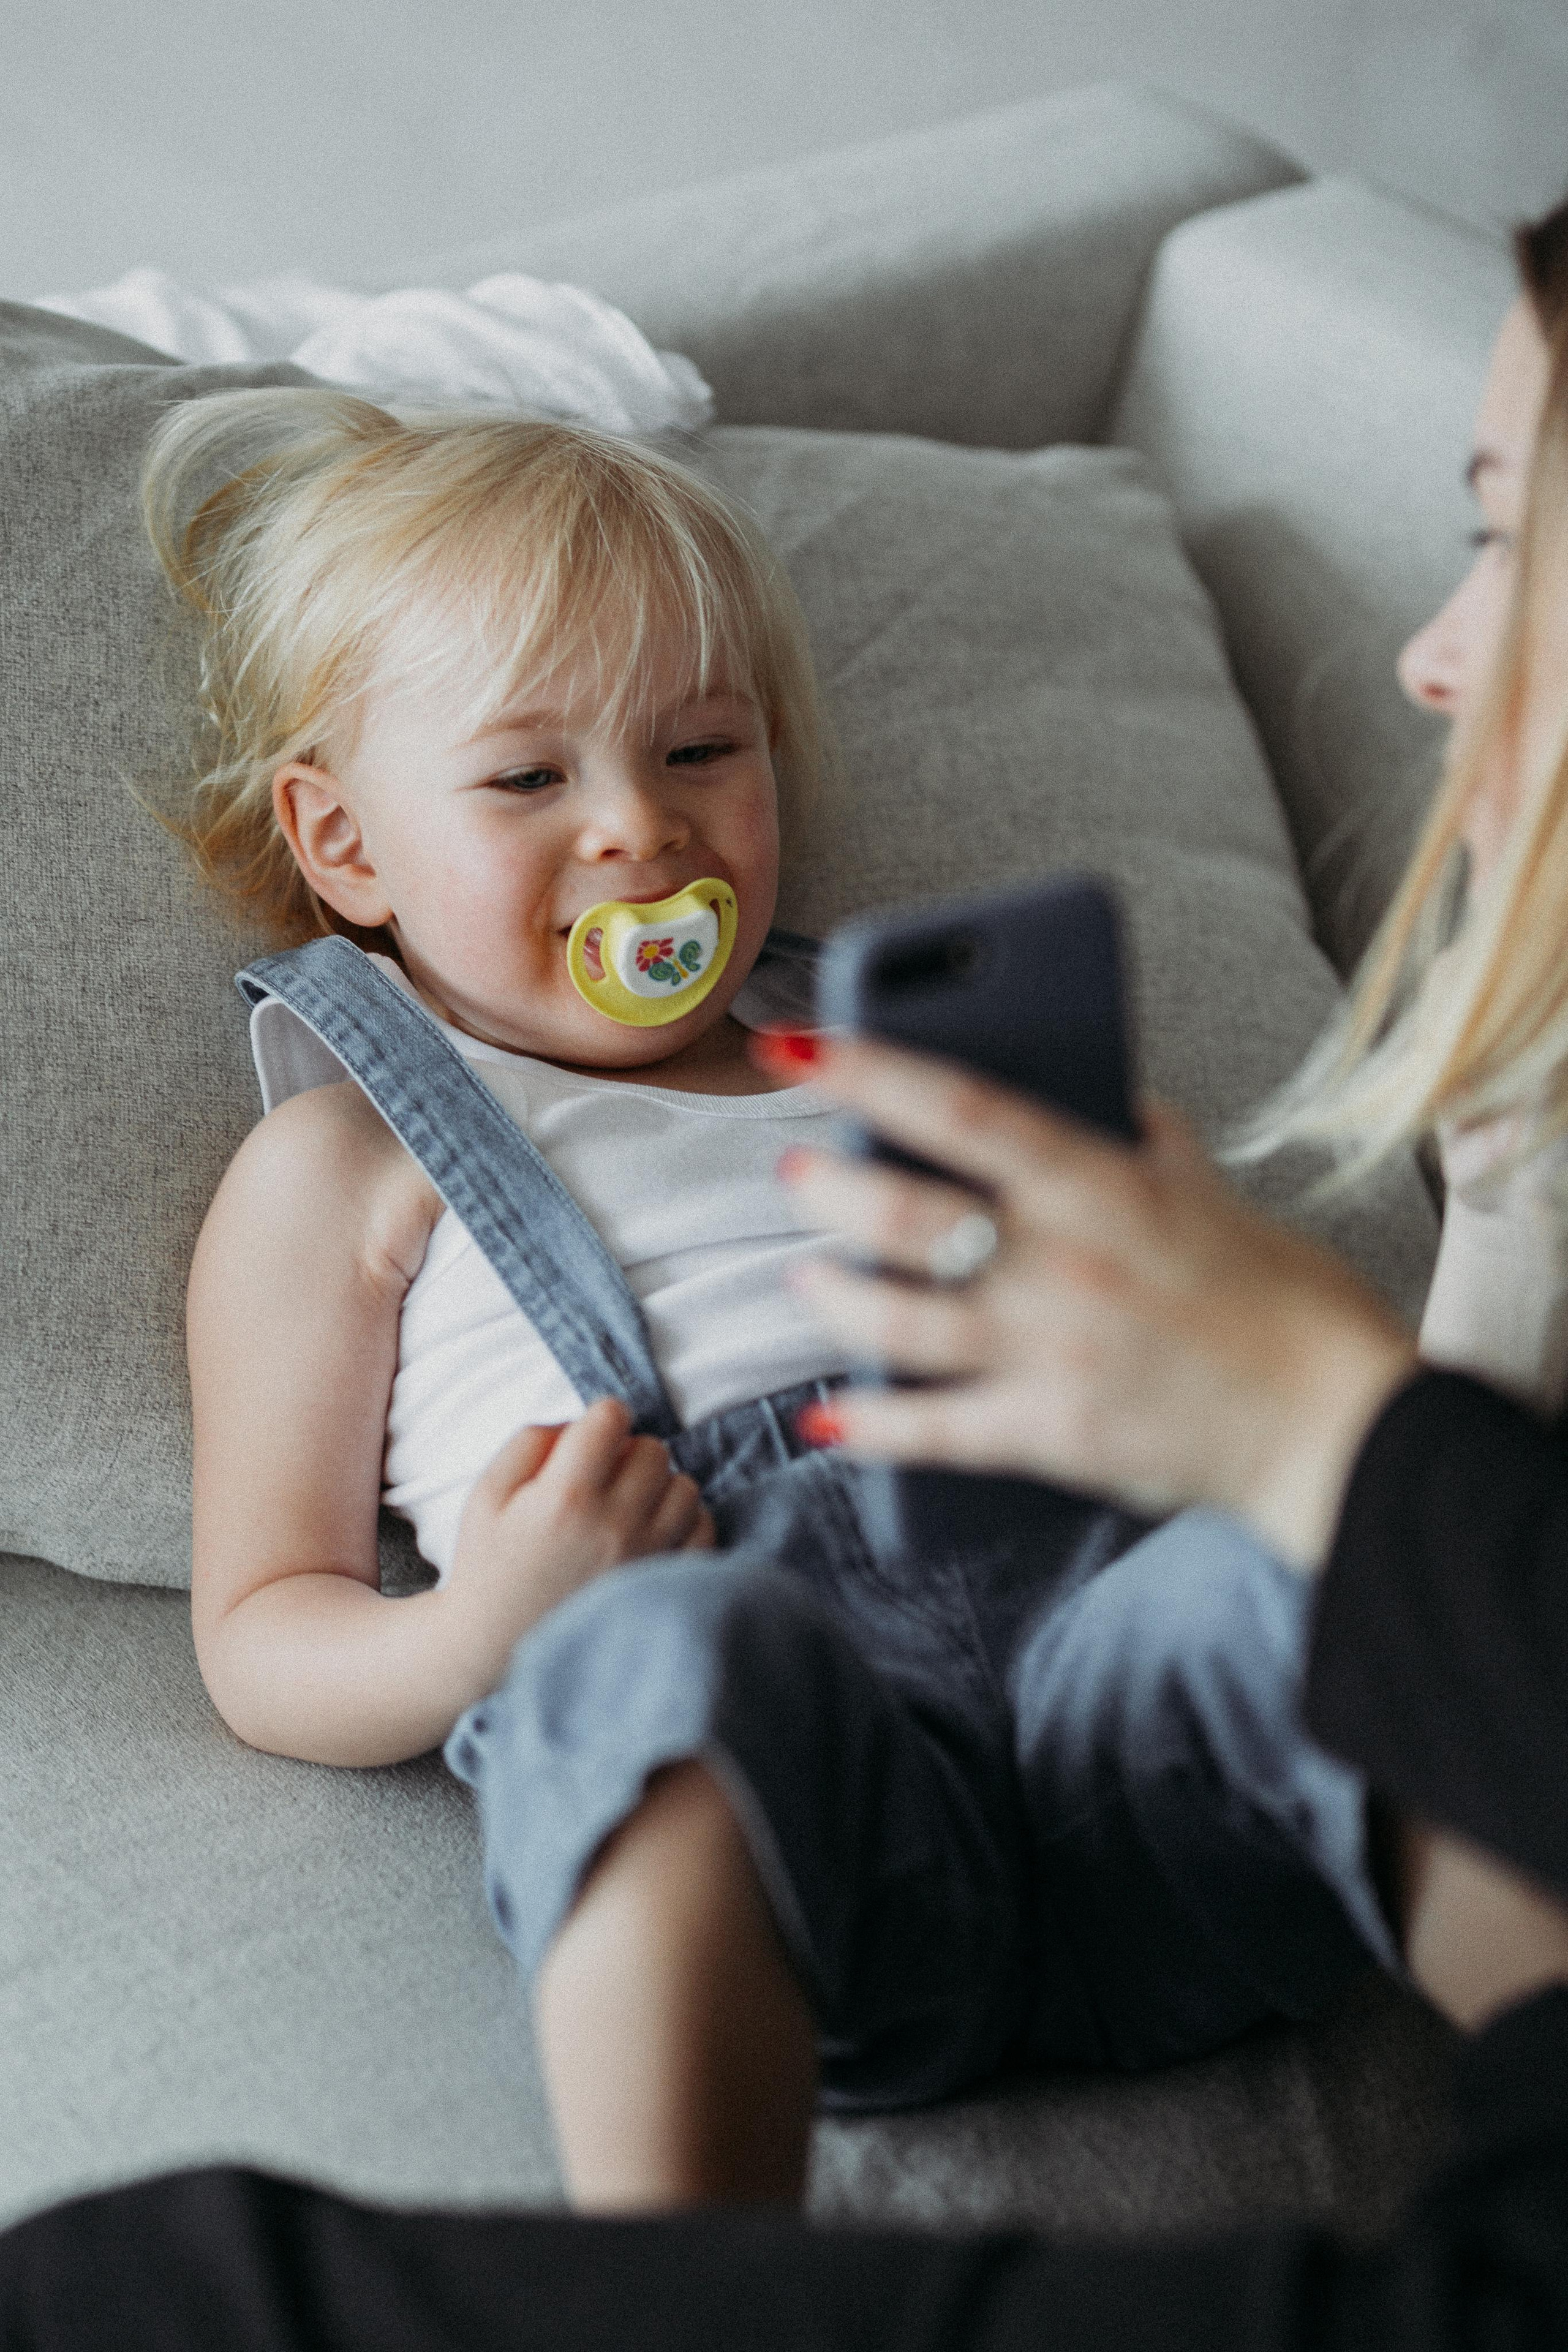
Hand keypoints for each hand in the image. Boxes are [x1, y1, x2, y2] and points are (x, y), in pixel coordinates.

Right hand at [446, 1399, 712, 1678]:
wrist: (497, 1650)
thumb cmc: (489, 1567)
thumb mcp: (486, 1495)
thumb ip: (530, 1442)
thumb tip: (580, 1421)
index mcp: (565, 1497)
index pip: (612, 1417)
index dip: (600, 1418)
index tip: (590, 1438)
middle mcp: (613, 1525)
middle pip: (653, 1449)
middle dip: (629, 1451)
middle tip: (605, 1476)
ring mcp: (646, 1558)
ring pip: (685, 1486)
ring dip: (660, 1486)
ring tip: (629, 1506)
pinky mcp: (663, 1586)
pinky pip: (702, 1529)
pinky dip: (684, 1522)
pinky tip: (652, 1532)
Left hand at [769, 1036, 1416, 1569]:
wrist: (1338, 1425)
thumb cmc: (1289, 1303)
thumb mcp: (1217, 1195)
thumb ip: (1151, 1140)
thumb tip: (1106, 1094)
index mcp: (1102, 1188)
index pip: (964, 1108)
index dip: (873, 1072)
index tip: (803, 1048)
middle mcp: (1062, 1264)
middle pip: (904, 1214)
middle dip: (829, 1188)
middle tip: (798, 1173)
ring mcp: (1049, 1354)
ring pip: (894, 1319)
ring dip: (831, 1295)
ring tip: (806, 1276)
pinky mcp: (1050, 1437)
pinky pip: (932, 1430)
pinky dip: (868, 1426)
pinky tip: (828, 1417)